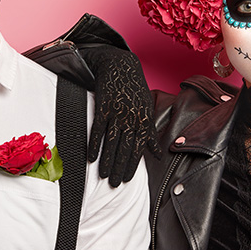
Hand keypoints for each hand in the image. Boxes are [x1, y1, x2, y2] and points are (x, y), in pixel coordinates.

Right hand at [81, 46, 160, 186]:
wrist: (120, 65)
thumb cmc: (135, 89)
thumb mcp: (147, 109)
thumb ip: (151, 132)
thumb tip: (158, 154)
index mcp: (143, 120)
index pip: (138, 148)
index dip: (132, 165)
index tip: (126, 179)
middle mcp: (131, 118)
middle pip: (124, 148)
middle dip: (119, 168)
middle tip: (114, 184)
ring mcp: (117, 112)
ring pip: (111, 142)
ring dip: (107, 160)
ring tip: (103, 175)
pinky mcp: (103, 107)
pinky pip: (98, 129)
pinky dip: (94, 144)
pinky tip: (91, 157)